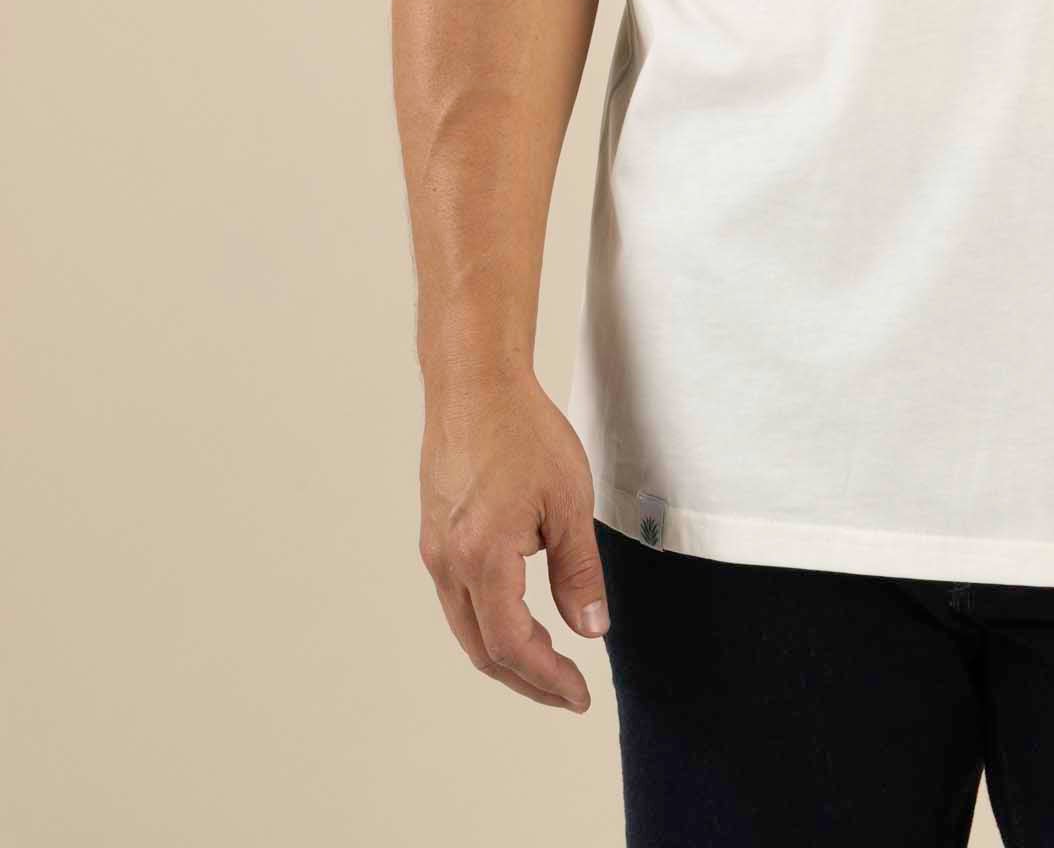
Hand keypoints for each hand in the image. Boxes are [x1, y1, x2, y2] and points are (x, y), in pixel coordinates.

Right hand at [417, 368, 609, 710]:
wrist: (474, 386)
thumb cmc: (522, 432)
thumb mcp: (568, 503)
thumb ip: (579, 572)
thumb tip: (591, 629)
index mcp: (482, 558)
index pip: (512, 645)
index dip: (547, 679)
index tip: (579, 694)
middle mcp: (448, 564)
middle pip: (483, 649)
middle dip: (527, 680)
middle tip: (568, 692)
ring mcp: (435, 552)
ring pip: (467, 628)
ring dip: (506, 656)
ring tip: (549, 666)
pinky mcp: (435, 537)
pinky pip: (459, 600)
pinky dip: (489, 624)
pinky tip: (519, 621)